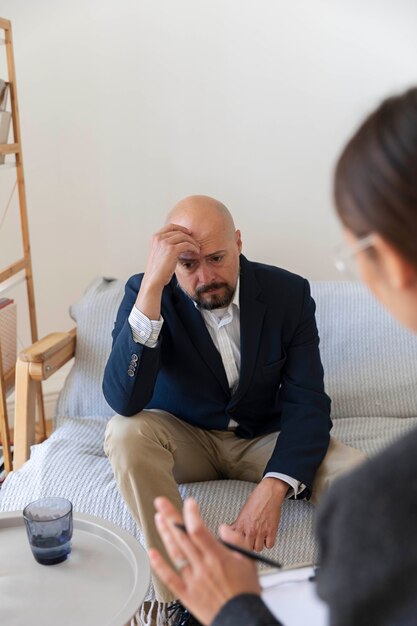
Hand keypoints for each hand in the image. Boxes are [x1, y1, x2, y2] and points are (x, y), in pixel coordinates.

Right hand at [143, 223, 199, 289]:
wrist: (153, 279)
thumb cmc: (157, 270)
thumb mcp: (159, 253)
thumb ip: (165, 245)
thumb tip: (179, 242)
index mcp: (155, 237)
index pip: (170, 226)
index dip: (181, 228)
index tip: (188, 233)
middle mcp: (159, 238)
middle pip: (179, 231)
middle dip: (189, 236)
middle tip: (195, 242)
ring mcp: (165, 242)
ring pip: (184, 237)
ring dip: (193, 242)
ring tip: (197, 248)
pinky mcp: (172, 249)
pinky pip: (187, 245)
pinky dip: (193, 247)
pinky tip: (196, 252)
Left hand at [149, 497, 260, 625]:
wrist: (241, 619)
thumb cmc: (245, 592)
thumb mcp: (249, 561)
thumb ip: (237, 540)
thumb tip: (223, 527)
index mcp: (218, 557)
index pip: (199, 530)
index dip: (192, 514)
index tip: (189, 502)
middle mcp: (203, 567)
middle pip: (182, 537)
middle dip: (171, 516)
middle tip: (161, 502)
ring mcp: (192, 580)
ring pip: (175, 553)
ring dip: (165, 534)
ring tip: (158, 518)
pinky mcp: (186, 594)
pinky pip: (169, 578)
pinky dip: (159, 565)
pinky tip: (152, 552)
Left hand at [226, 478, 287, 550]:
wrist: (268, 494)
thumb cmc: (255, 500)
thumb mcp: (242, 512)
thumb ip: (237, 525)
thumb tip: (231, 533)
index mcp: (240, 525)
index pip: (235, 543)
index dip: (237, 544)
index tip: (239, 544)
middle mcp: (250, 529)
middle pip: (247, 548)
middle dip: (248, 545)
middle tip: (250, 540)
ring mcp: (261, 531)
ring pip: (258, 548)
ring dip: (259, 544)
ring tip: (259, 538)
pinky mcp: (272, 531)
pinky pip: (269, 545)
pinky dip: (268, 542)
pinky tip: (267, 536)